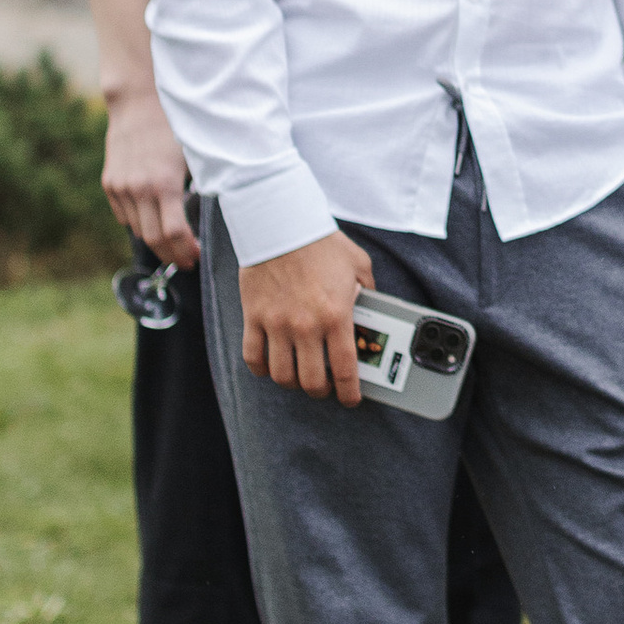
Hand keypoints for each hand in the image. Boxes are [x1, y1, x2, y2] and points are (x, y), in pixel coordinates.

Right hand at [102, 86, 198, 269]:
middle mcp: (138, 189)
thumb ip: (199, 187)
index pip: (174, 234)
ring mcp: (120, 187)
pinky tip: (154, 221)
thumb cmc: (176, 126)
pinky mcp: (110, 183)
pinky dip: (139, 223)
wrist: (139, 101)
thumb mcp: (196, 156)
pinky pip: (124, 216)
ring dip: (156, 241)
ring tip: (174, 243)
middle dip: (172, 255)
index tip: (196, 256)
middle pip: (154, 239)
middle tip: (187, 260)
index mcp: (164, 184)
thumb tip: (212, 215)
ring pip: (137, 230)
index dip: (186, 251)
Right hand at [238, 230, 375, 403]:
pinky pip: (252, 357)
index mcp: (336, 315)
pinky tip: (271, 365)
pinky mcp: (253, 317)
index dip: (349, 393)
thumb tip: (371, 313)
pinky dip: (262, 369)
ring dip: (292, 382)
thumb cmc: (322, 243)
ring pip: (281, 375)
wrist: (282, 224)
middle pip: (310, 381)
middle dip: (320, 391)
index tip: (351, 399)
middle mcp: (306, 326)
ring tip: (299, 377)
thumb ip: (369, 293)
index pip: (345, 369)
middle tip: (324, 387)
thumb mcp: (359, 266)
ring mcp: (276, 324)